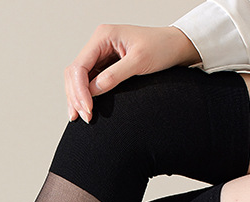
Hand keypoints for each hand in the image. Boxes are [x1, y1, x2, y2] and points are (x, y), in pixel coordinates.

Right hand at [65, 24, 201, 121]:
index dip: (79, 90)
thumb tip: (93, 91)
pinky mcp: (104, 66)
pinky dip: (83, 97)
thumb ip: (115, 75)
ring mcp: (100, 55)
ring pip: (77, 79)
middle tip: (84, 117)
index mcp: (103, 36)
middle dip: (75, 96)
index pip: (79, 66)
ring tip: (80, 117)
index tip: (88, 109)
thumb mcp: (139, 61)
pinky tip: (84, 109)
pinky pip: (87, 82)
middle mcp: (98, 44)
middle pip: (74, 73)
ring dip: (76, 98)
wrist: (176, 46)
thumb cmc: (162, 47)